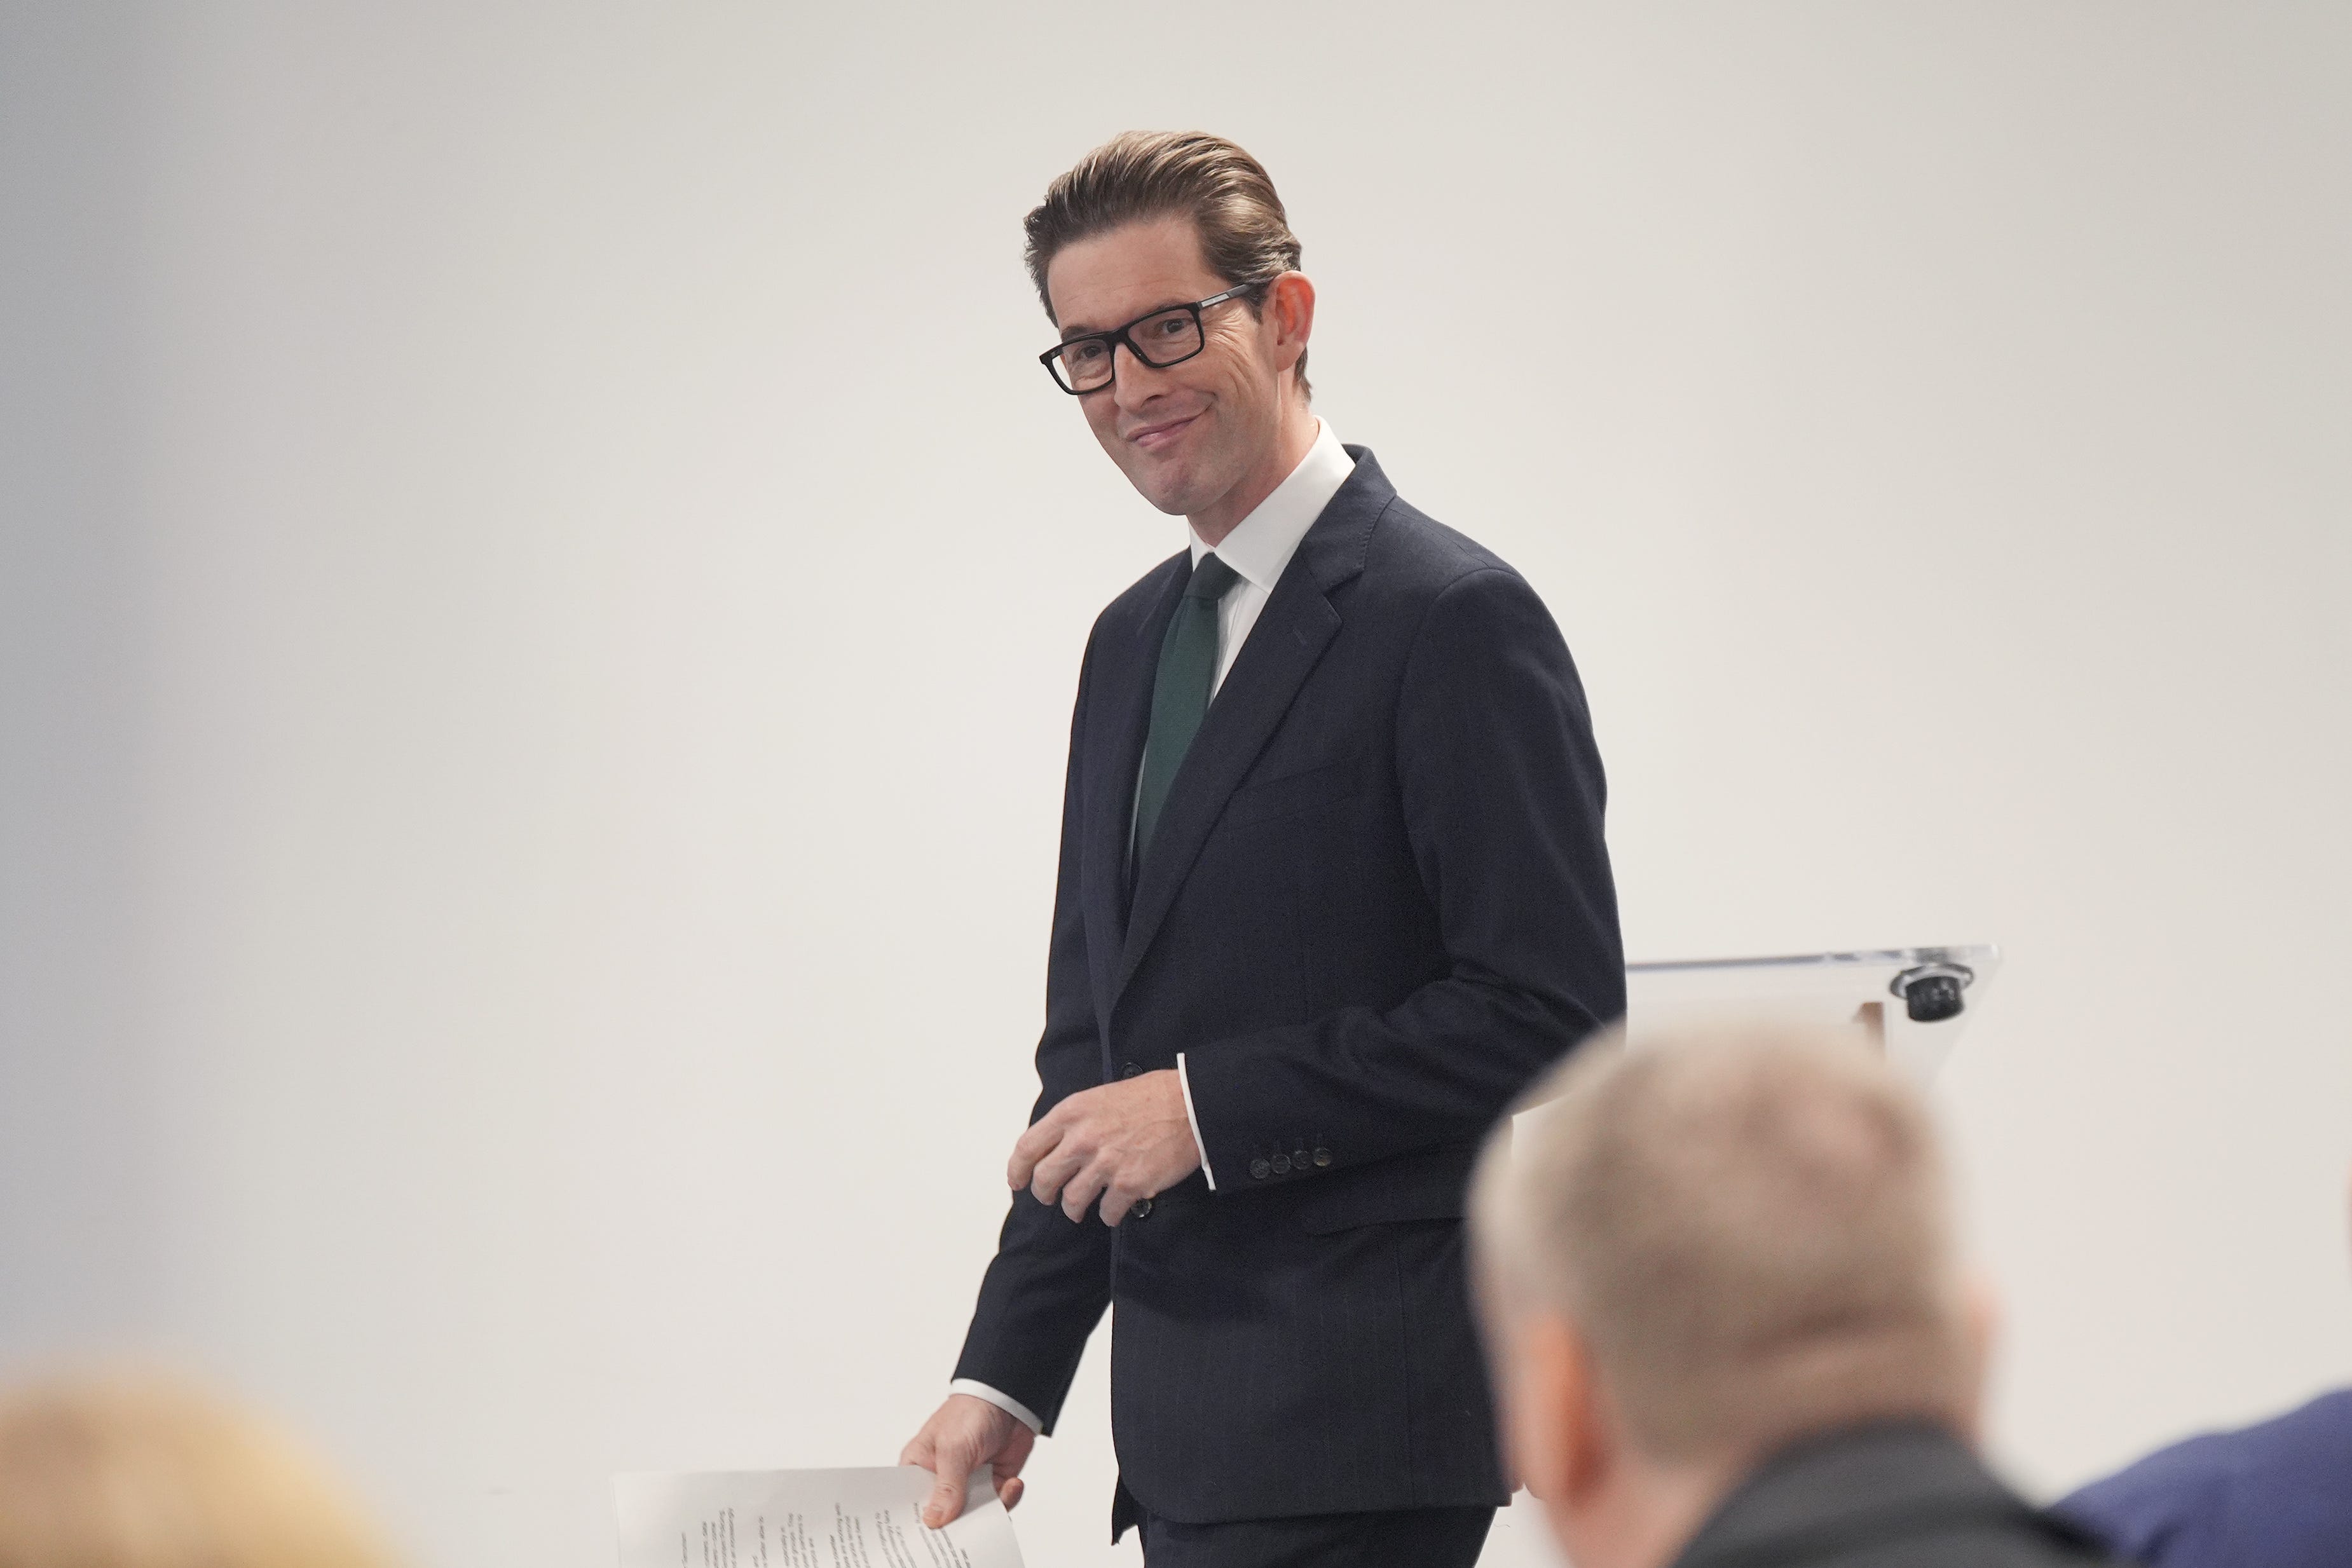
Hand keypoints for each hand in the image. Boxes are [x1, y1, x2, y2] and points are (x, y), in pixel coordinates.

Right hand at [900, 1393, 1033, 1526]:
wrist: (1009, 1399)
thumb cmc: (970, 1412)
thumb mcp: (953, 1448)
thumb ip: (946, 1485)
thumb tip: (934, 1521)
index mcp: (920, 1467)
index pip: (909, 1502)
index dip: (914, 1523)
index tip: (921, 1543)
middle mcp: (942, 1480)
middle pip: (941, 1516)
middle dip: (953, 1527)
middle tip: (963, 1537)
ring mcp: (968, 1484)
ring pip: (971, 1516)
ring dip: (984, 1517)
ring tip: (995, 1510)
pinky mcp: (993, 1484)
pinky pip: (997, 1506)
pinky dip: (1007, 1501)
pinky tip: (1013, 1484)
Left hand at [1008, 1069, 1201, 1226]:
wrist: (1192, 1105)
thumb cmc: (1153, 1096)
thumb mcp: (1102, 1096)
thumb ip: (1077, 1120)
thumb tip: (1061, 1145)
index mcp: (1072, 1113)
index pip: (1028, 1147)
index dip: (1017, 1169)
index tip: (1017, 1181)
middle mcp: (1082, 1139)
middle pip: (1045, 1179)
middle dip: (1045, 1193)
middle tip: (1052, 1197)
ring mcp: (1105, 1164)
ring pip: (1072, 1201)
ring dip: (1075, 1209)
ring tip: (1081, 1209)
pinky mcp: (1129, 1184)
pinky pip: (1107, 1211)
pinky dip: (1109, 1215)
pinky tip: (1114, 1209)